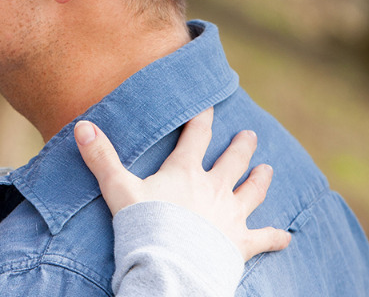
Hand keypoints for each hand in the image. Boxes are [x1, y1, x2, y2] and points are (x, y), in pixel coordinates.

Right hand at [74, 108, 290, 260]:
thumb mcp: (118, 188)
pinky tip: (286, 236)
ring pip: (252, 192)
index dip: (203, 117)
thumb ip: (101, 157)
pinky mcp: (240, 243)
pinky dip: (275, 237)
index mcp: (186, 171)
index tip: (210, 103)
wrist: (171, 265)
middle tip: (250, 135)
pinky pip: (264, 238)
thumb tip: (82, 125)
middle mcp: (214, 188)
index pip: (197, 135)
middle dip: (241, 146)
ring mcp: (230, 216)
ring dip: (260, 180)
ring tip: (268, 169)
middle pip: (233, 161)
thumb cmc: (144, 225)